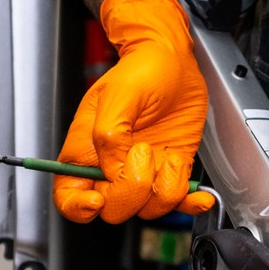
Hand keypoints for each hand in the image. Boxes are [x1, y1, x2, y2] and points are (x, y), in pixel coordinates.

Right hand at [53, 0, 214, 223]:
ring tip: (167, 155)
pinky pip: (178, 201)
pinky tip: (199, 197)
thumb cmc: (140, 70)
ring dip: (163, 189)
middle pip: (113, 208)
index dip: (78, 208)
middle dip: (131, 190)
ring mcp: (144, 171)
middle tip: (143, 152)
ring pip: (148, 209)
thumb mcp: (119, 95)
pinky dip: (190, 204)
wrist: (174, 61)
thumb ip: (109, 135)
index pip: (69, 197)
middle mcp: (113, 167)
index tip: (97, 199)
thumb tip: (113, 170)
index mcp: (87, 152)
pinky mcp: (171, 170)